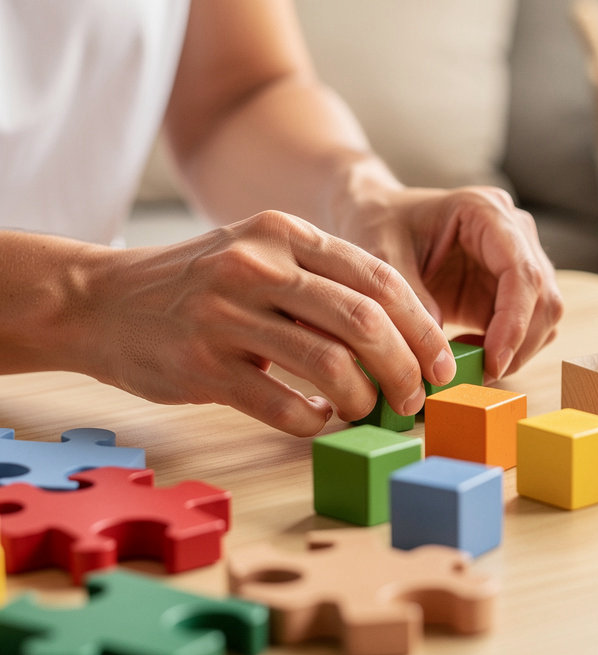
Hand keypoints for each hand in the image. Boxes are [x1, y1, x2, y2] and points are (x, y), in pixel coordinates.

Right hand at [79, 211, 456, 435]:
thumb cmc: (196, 283)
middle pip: (364, 321)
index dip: (423, 326)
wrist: (98, 300)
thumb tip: (399, 334)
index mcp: (284, 234)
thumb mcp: (258, 254)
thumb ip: (320, 279)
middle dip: (406, 367)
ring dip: (365, 399)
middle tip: (417, 398)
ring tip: (368, 411)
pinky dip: (315, 419)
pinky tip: (320, 418)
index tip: (441, 363)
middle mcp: (258, 266)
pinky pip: (283, 404)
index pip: (379, 278)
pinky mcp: (203, 366)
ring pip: (330, 364)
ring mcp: (227, 316)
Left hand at [343, 185, 563, 380]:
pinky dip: (507, 349)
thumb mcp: (383, 257)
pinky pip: (527, 326)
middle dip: (518, 344)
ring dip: (516, 350)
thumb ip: (410, 301)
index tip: (493, 362)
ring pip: (544, 316)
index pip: (522, 273)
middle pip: (544, 297)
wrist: (377, 218)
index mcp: (486, 212)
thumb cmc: (379, 225)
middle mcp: (513, 232)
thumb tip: (441, 354)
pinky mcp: (510, 288)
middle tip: (479, 375)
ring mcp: (517, 260)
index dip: (514, 323)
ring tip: (467, 363)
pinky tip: (468, 351)